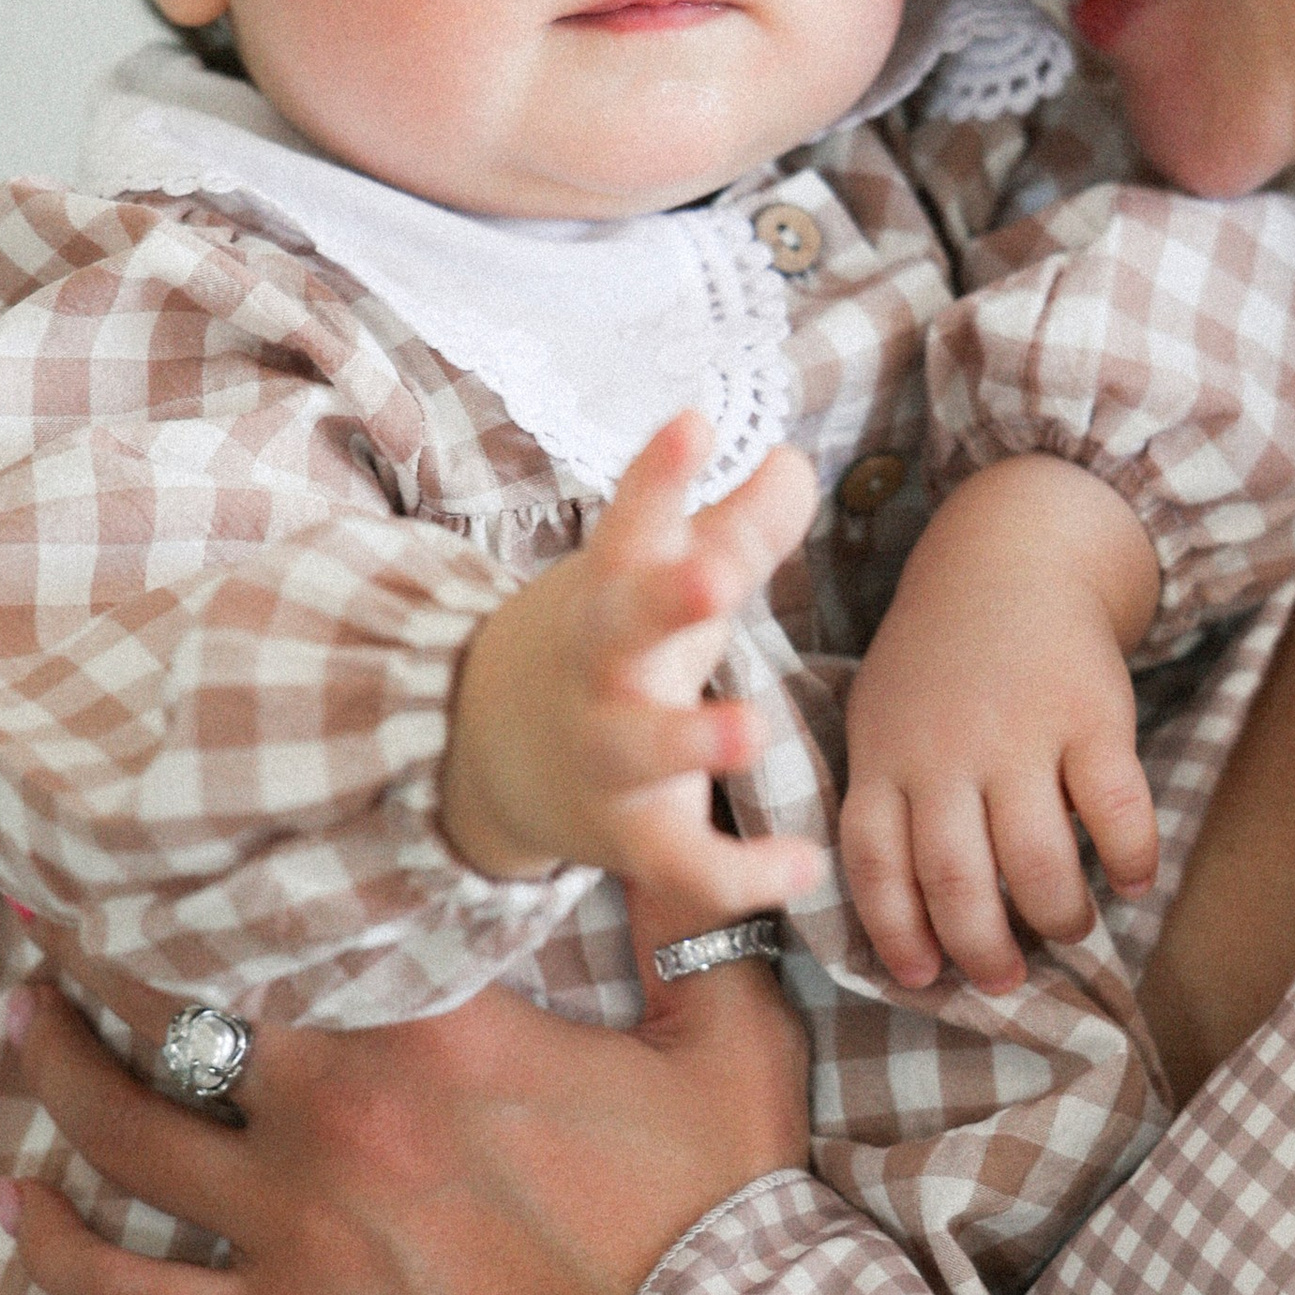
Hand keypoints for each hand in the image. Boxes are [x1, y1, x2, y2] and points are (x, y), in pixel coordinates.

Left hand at [0, 897, 810, 1294]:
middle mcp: (341, 1118)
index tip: (157, 833)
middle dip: (100, 948)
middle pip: (175, 1007)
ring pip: (125, 1131)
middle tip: (51, 907)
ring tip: (22, 1020)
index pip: (288, 921)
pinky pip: (128, 1291)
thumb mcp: (732, 1052)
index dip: (209, 870)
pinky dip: (56, 1245)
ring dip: (57, 1068)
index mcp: (439, 1030)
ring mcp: (298, 1235)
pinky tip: (13, 1202)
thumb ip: (690, 922)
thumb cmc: (726, 1236)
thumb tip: (684, 818)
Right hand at [442, 409, 822, 923]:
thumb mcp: (659, 582)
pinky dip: (739, 873)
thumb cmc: (608, 645)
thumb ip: (736, 528)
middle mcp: (598, 668)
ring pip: (638, 750)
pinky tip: (806, 866)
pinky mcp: (626, 834)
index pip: (629, 523)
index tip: (693, 421)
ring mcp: (605, 754)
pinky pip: (681, 862)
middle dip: (664, 600)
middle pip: (618, 627)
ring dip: (689, 740)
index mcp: (609, 591)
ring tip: (750, 730)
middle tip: (713, 574)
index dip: (658, 475)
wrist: (489, 754)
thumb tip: (795, 462)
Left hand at [840, 454, 1160, 993]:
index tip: (923, 978)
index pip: (875, 864)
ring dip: (1057, 915)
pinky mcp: (1092, 713)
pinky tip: (1134, 882)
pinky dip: (1131, 857)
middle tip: (1004, 976)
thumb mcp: (881, 717)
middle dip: (982, 948)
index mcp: (885, 755)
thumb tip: (909, 926)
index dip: (898, 934)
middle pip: (957, 877)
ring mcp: (1020, 731)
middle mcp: (946, 749)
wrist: (1012, 557)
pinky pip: (1117, 808)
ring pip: (1037, 859)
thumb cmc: (938, 665)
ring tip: (1067, 929)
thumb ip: (887, 802)